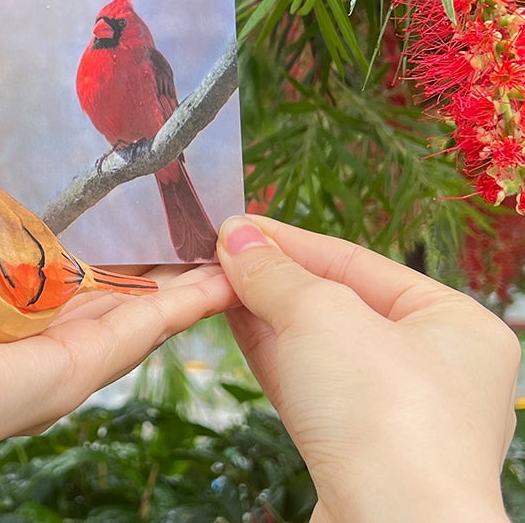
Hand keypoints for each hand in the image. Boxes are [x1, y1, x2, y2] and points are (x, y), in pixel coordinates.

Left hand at [0, 254, 235, 522]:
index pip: (36, 290)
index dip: (77, 261)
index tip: (114, 233)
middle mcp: (14, 349)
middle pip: (95, 308)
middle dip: (142, 276)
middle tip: (188, 243)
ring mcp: (47, 365)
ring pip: (130, 322)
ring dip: (177, 290)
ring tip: (223, 258)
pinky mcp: (70, 375)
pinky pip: (140, 334)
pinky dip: (185, 307)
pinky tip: (220, 281)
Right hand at [216, 215, 518, 522]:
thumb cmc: (385, 413)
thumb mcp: (322, 314)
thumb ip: (276, 272)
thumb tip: (235, 235)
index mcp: (453, 324)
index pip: (358, 262)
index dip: (293, 240)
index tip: (241, 225)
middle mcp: (430, 367)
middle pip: (335, 301)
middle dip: (275, 275)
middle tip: (222, 249)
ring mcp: (390, 411)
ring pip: (314, 343)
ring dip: (263, 309)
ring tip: (217, 274)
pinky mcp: (352, 446)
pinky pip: (305, 381)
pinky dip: (268, 347)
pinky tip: (231, 316)